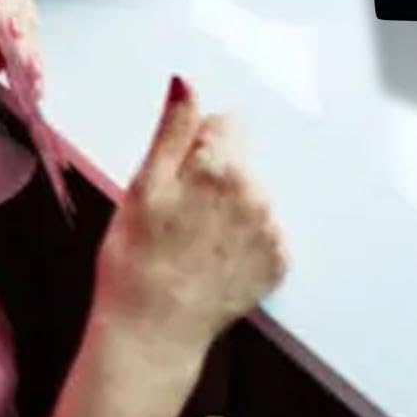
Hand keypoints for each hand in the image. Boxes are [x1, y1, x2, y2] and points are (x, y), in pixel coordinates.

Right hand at [92, 77, 285, 358]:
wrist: (150, 334)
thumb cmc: (135, 260)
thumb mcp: (142, 188)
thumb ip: (172, 130)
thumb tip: (186, 82)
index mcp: (222, 168)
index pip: (227, 124)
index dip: (198, 148)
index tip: (178, 178)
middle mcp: (258, 193)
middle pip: (244, 159)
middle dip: (218, 176)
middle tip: (184, 215)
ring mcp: (273, 229)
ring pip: (256, 194)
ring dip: (235, 207)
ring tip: (199, 241)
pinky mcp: (281, 259)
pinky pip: (268, 231)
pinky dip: (248, 240)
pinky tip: (218, 259)